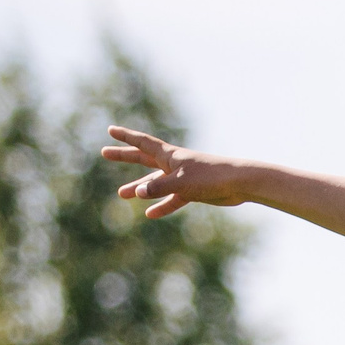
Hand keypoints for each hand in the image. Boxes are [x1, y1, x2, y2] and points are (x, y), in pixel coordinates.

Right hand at [100, 127, 247, 217]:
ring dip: (140, 187)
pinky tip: (151, 214)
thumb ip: (159, 188)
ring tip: (122, 194)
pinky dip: (163, 206)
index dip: (125, 137)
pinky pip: (173, 199)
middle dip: (125, 156)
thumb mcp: (180, 183)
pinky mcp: (193, 191)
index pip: (142, 142)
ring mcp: (183, 178)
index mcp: (170, 155)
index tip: (110, 130)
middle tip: (105, 153)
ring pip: (156, 182)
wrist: (240, 184)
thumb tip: (139, 193)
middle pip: (144, 158)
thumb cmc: (210, 177)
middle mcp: (174, 164)